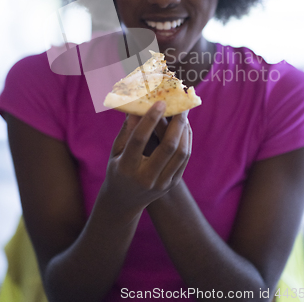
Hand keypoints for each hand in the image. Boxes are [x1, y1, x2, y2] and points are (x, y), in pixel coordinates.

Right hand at [104, 102, 191, 216]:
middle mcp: (146, 178)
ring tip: (183, 114)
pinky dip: (187, 139)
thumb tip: (140, 104)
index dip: (150, 119)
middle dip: (177, 123)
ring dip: (185, 130)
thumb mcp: (116, 150)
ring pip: (182, 153)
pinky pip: (185, 158)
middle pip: (168, 147)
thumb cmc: (117, 169)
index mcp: (126, 168)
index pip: (139, 140)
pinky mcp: (173, 183)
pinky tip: (184, 127)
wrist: (125, 201)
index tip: (160, 102)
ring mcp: (162, 183)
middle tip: (180, 104)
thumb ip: (128, 129)